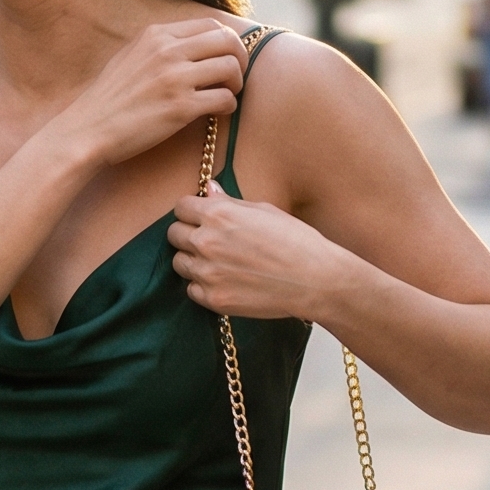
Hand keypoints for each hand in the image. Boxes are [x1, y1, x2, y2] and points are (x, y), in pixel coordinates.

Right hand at [62, 18, 247, 169]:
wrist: (88, 129)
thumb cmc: (108, 99)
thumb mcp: (130, 56)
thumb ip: (159, 46)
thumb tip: (192, 46)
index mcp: (156, 34)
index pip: (211, 25)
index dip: (227, 42)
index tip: (226, 58)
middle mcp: (167, 50)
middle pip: (227, 40)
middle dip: (239, 59)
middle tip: (234, 77)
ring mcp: (174, 78)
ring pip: (230, 67)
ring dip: (236, 82)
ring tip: (226, 95)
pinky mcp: (180, 107)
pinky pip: (224, 98)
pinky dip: (228, 106)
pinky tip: (218, 112)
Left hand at [167, 185, 342, 319]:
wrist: (314, 280)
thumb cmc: (296, 241)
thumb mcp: (264, 211)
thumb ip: (230, 202)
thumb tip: (209, 189)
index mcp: (218, 214)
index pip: (181, 207)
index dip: (190, 211)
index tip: (200, 217)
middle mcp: (206, 242)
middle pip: (174, 234)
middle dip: (188, 234)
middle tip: (209, 240)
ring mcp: (207, 273)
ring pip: (179, 263)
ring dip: (192, 260)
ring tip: (217, 262)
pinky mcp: (213, 299)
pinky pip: (191, 290)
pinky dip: (202, 285)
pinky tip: (224, 281)